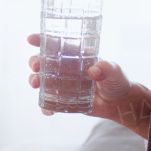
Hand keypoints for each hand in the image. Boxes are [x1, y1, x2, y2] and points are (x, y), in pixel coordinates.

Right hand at [26, 34, 148, 132]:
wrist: (119, 103)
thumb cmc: (117, 81)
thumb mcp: (115, 71)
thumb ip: (107, 68)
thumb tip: (93, 70)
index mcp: (75, 56)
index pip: (56, 44)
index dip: (41, 40)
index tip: (31, 39)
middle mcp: (66, 68)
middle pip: (43, 61)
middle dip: (35, 61)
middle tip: (37, 66)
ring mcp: (63, 84)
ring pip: (42, 80)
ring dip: (35, 80)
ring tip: (36, 84)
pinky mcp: (64, 100)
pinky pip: (50, 103)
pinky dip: (46, 106)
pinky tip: (48, 111)